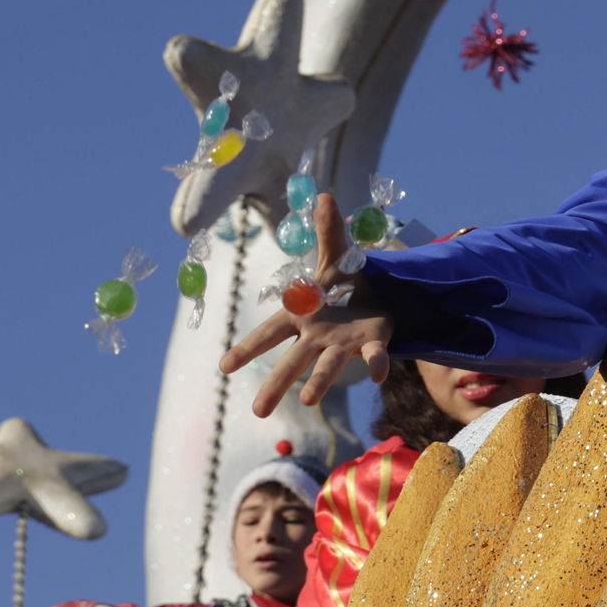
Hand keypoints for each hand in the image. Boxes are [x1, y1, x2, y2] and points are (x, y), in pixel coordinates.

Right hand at [219, 193, 393, 416]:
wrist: (382, 296)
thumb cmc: (347, 282)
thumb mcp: (337, 253)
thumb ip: (329, 230)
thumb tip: (325, 195)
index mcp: (301, 315)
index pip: (269, 332)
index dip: (248, 348)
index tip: (224, 366)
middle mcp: (317, 335)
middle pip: (293, 360)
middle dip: (275, 383)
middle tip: (257, 411)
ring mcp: (343, 343)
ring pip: (328, 366)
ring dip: (319, 382)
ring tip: (308, 400)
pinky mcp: (372, 344)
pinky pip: (373, 357)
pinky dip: (375, 365)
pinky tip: (378, 375)